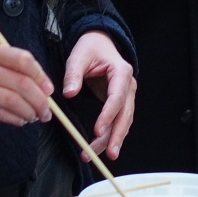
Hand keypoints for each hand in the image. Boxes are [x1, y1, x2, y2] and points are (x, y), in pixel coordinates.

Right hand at [0, 44, 52, 131]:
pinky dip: (15, 119)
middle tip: (47, 112)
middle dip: (40, 100)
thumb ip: (13, 72)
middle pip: (21, 83)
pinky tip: (20, 121)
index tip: (49, 91)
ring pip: (13, 100)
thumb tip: (45, 90)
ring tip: (34, 117)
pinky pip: (0, 114)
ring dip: (29, 112)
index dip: (41, 76)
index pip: (24, 59)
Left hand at [62, 31, 136, 161]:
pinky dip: (112, 134)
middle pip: (125, 114)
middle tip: (108, 153)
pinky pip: (119, 121)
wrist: (100, 42)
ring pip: (124, 121)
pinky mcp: (120, 102)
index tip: (98, 130)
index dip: (108, 115)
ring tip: (99, 154)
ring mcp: (126, 94)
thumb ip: (73, 74)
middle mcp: (128, 85)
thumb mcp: (79, 56)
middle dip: (116, 135)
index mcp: (121, 72)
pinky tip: (102, 147)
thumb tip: (69, 92)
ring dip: (113, 139)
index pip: (117, 97)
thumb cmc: (90, 48)